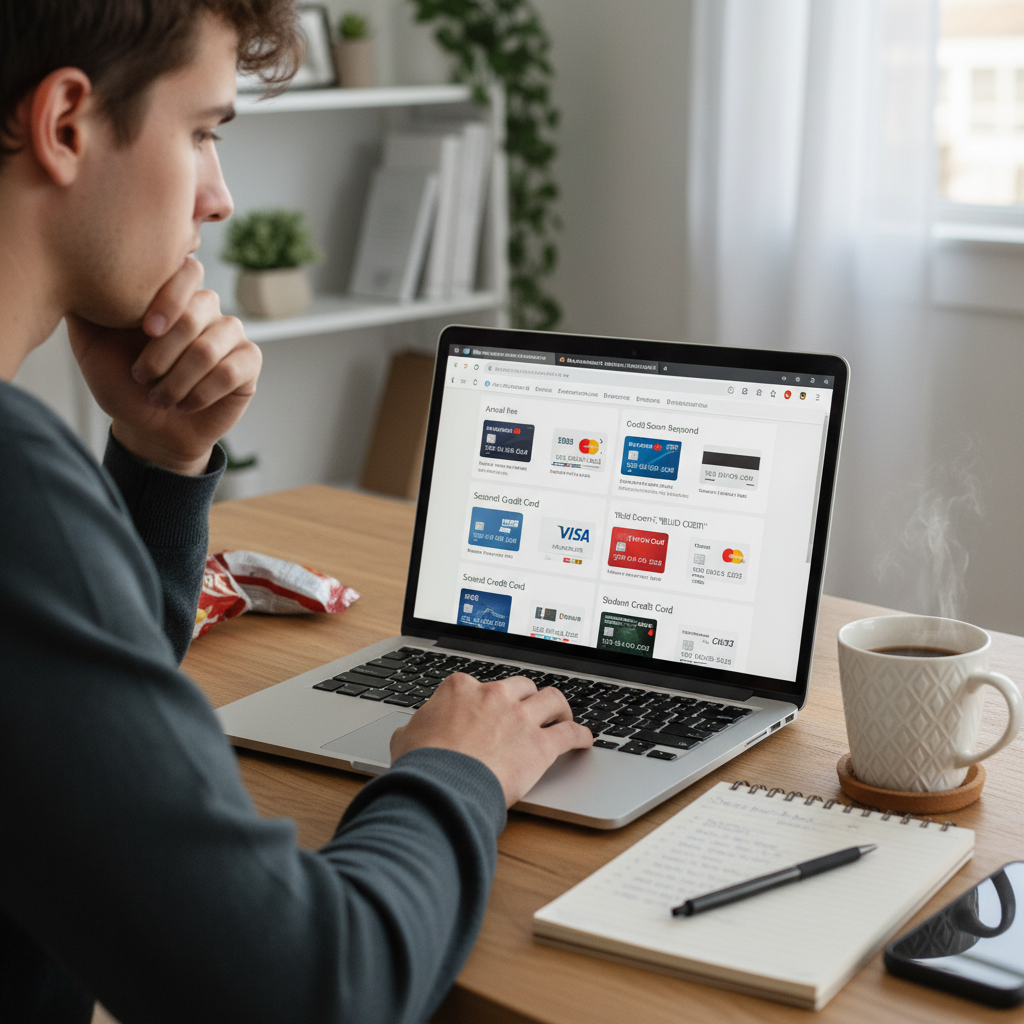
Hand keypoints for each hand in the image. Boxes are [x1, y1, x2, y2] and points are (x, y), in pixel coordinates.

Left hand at [67, 257, 261, 475]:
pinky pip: (231, 371)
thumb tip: (72, 270)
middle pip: (197, 313)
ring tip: (160, 397)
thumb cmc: (122, 384)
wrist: (148, 429)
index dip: (169, 300)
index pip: (187, 271)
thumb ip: (86, 310)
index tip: (145, 330)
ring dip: (178, 380)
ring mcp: (231, 335)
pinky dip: (201, 393)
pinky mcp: (249, 363)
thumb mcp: (91, 346)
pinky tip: (186, 404)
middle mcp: (207, 309)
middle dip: (163, 354)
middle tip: (142, 377)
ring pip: (209, 348)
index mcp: (173, 295)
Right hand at [390, 674, 593, 805]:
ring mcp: (519, 718)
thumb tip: (415, 728)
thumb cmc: (422, 765)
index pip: (479, 684)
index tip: (489, 708)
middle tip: (530, 709)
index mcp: (461, 688)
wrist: (441, 787)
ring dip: (559, 707)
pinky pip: (570, 733)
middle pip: (521, 686)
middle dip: (526, 697)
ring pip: (552, 699)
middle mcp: (494, 695)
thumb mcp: (406, 736)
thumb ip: (419, 725)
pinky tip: (584, 740)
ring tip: (563, 715)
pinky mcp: (540, 745)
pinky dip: (580, 735)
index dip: (485, 699)